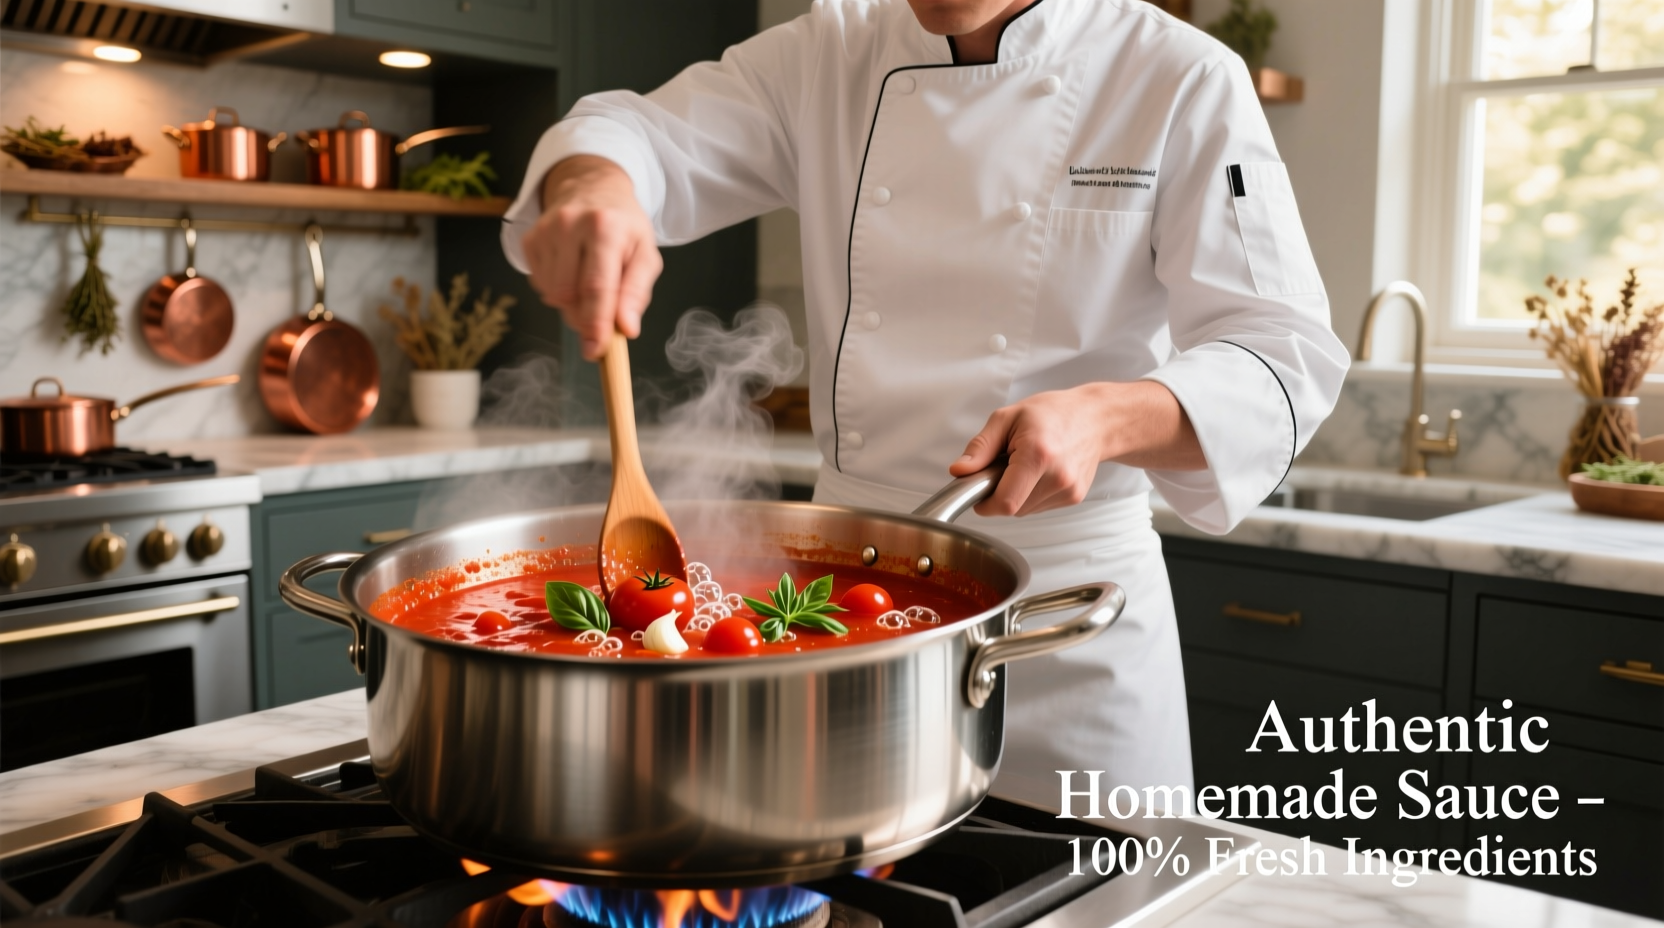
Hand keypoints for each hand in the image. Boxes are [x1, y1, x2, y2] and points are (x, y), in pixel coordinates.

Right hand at [521, 155, 662, 359]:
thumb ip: (637, 292)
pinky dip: (557, 290)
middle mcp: (570, 225)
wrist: (592, 188)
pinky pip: (540, 285)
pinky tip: (571, 271)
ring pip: (552, 294)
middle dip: (585, 317)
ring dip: (572, 304)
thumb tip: (626, 329)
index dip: (596, 323)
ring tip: (588, 283)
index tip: (596, 350)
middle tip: (601, 315)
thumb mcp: (645, 253)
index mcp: (605, 228)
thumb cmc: (623, 226)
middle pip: (570, 295)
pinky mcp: (530, 239)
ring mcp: (545, 231)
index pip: (596, 286)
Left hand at [949, 381, 1205, 516]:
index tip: (979, 492)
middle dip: (1000, 493)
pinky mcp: (1074, 497)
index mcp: (1038, 454)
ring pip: (1025, 511)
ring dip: (1016, 494)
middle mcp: (1057, 476)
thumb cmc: (1054, 413)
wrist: (1096, 419)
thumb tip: (960, 470)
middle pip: (1013, 509)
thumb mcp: (1008, 418)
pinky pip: (1039, 507)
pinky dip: (1032, 494)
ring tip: (1025, 466)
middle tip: (1005, 467)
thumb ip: (980, 447)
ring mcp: (1068, 490)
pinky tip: (1040, 473)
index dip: (985, 504)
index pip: (1005, 502)